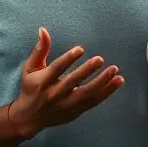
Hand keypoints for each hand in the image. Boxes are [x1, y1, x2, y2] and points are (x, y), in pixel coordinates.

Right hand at [8, 28, 122, 139]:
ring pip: (87, 93)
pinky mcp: (76, 111)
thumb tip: (43, 30)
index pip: (56, 69)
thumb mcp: (30, 68)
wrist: (30, 117)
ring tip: (114, 70)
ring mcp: (67, 104)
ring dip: (102, 82)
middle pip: (73, 81)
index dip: (68, 59)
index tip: (80, 49)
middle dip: (87, 70)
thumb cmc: (30, 87)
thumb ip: (39, 49)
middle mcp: (55, 94)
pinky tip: (117, 82)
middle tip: (100, 59)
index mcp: (42, 82)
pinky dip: (107, 92)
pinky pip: (94, 101)